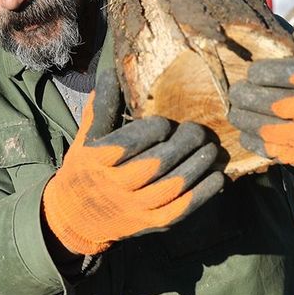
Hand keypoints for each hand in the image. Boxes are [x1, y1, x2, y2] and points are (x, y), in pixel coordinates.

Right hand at [42, 45, 224, 255]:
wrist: (76, 218)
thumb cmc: (84, 169)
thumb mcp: (85, 138)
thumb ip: (101, 107)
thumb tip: (112, 71)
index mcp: (97, 161)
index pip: (128, 144)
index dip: (151, 131)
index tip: (165, 123)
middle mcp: (115, 186)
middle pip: (156, 164)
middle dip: (182, 144)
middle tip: (197, 131)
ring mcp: (135, 208)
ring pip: (173, 186)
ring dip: (197, 165)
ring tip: (211, 149)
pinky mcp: (151, 223)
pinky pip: (182, 208)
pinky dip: (203, 192)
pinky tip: (217, 176)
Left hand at [228, 27, 293, 179]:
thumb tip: (283, 26)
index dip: (278, 73)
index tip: (252, 73)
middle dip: (257, 99)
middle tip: (235, 93)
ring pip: (289, 134)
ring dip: (254, 124)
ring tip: (235, 114)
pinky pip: (290, 155)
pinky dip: (263, 145)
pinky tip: (247, 135)